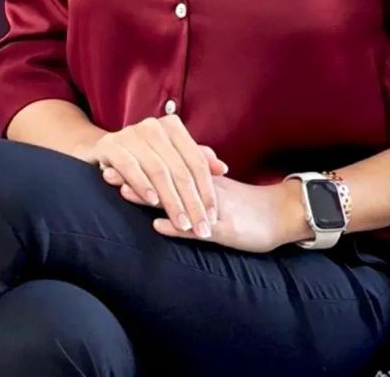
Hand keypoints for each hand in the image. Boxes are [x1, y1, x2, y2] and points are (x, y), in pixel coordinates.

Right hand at [79, 113, 225, 236]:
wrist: (99, 149)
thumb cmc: (141, 157)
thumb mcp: (169, 157)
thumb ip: (195, 160)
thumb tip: (223, 168)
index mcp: (172, 126)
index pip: (196, 161)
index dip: (206, 189)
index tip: (213, 217)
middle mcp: (153, 126)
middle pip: (180, 168)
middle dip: (192, 202)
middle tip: (201, 227)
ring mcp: (130, 134)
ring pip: (158, 170)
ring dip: (171, 200)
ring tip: (182, 224)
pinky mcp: (110, 145)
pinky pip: (130, 166)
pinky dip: (142, 185)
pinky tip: (152, 202)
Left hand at [107, 168, 299, 253]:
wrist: (282, 215)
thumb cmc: (247, 206)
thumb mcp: (219, 191)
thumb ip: (195, 182)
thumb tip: (169, 174)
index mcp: (201, 180)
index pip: (167, 168)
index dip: (140, 165)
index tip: (113, 160)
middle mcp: (205, 190)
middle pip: (167, 179)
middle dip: (137, 176)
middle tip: (108, 172)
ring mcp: (215, 208)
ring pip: (180, 199)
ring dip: (152, 196)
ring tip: (124, 193)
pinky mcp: (226, 228)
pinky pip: (200, 227)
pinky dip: (178, 227)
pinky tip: (158, 225)